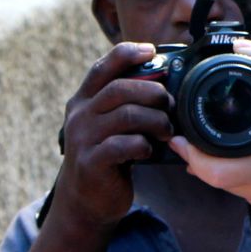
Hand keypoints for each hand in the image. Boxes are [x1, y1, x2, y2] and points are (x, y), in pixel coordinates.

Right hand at [53, 42, 174, 231]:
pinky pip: (124, 145)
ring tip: (166, 130)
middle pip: (120, 89)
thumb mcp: (110, 125)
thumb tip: (166, 83)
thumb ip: (127, 105)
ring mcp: (82, 139)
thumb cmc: (107, 156)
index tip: (152, 51)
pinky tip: (148, 150)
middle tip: (171, 105)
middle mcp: (80, 116)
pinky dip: (143, 145)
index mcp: (84, 101)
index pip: (102, 68)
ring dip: (155, 120)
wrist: (86, 201)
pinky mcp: (91, 163)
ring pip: (127, 115)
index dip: (127, 54)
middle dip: (154, 93)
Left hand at [170, 39, 250, 224]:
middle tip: (193, 138)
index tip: (177, 138)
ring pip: (237, 192)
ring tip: (221, 147)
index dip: (190, 156)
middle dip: (205, 160)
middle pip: (221, 183)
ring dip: (226, 171)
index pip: (214, 172)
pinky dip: (248, 181)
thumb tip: (240, 47)